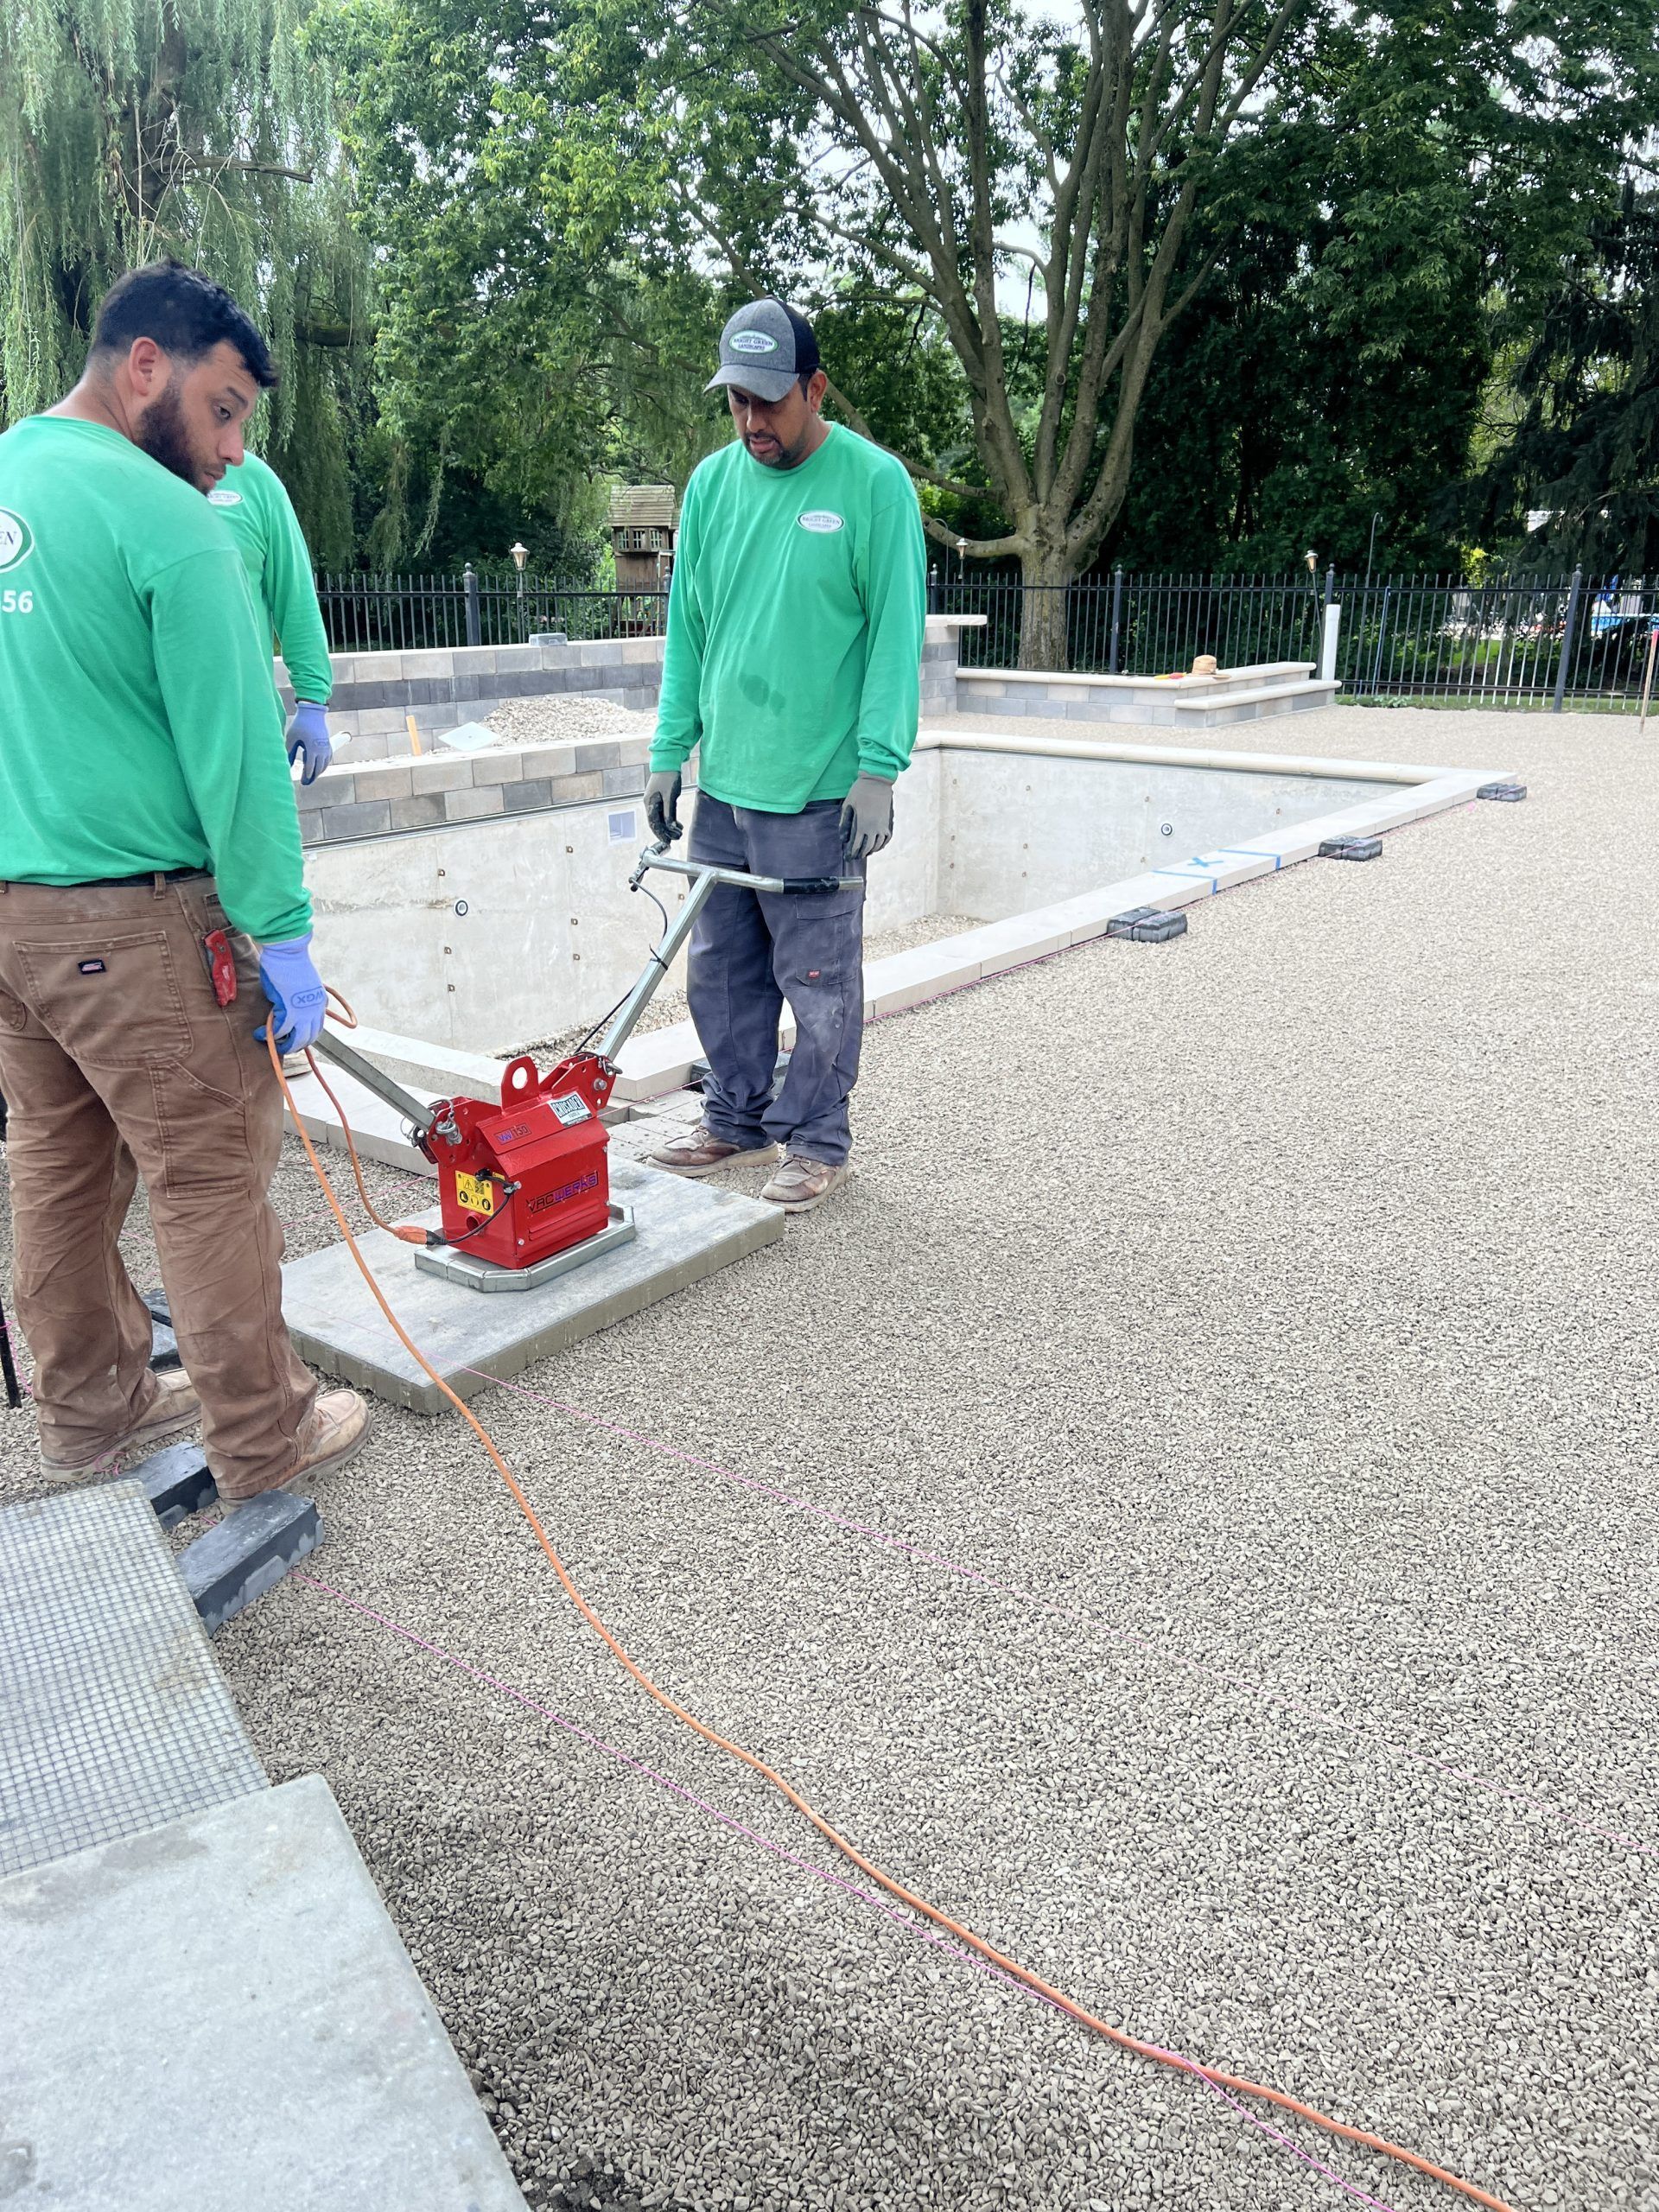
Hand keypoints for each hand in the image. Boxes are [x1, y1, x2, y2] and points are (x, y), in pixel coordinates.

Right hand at [257, 935, 328, 1051]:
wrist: (287, 951)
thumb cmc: (290, 963)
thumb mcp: (299, 986)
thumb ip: (296, 1001)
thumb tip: (285, 1011)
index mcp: (319, 1002)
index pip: (316, 1027)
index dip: (305, 1036)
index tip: (294, 1038)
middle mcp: (316, 1009)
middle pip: (309, 1038)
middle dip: (295, 1045)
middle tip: (282, 1047)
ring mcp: (305, 1012)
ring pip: (297, 1039)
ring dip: (284, 1046)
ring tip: (273, 1045)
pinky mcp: (291, 1011)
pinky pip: (280, 1030)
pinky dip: (269, 1034)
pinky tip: (260, 1034)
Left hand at [285, 701, 332, 785]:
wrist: (313, 713)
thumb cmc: (300, 724)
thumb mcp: (291, 738)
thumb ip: (289, 752)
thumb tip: (287, 765)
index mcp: (312, 748)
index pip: (310, 767)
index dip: (307, 776)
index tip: (303, 782)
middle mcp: (321, 750)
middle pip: (319, 768)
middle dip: (313, 777)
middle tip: (306, 782)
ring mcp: (326, 747)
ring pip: (324, 764)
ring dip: (319, 772)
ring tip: (311, 776)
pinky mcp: (328, 744)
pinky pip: (328, 759)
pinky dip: (324, 764)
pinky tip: (319, 767)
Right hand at [645, 770, 682, 843]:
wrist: (668, 761)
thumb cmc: (668, 776)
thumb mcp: (670, 795)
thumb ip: (669, 812)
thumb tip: (670, 826)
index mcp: (650, 802)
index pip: (653, 823)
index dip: (660, 834)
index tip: (668, 842)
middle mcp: (650, 803)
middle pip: (657, 822)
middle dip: (666, 831)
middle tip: (677, 838)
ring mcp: (655, 800)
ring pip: (661, 817)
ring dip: (669, 826)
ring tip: (679, 832)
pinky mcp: (660, 797)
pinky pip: (664, 812)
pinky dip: (670, 818)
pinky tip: (678, 824)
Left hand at [839, 773, 893, 861]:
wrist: (877, 781)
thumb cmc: (859, 791)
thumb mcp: (847, 805)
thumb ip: (844, 822)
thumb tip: (843, 838)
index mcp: (862, 824)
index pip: (856, 845)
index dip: (851, 852)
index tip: (848, 857)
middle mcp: (873, 828)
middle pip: (867, 848)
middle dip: (860, 854)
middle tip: (855, 856)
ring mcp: (882, 825)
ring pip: (877, 845)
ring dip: (871, 850)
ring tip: (865, 852)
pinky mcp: (888, 822)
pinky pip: (886, 838)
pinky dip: (881, 844)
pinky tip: (877, 845)